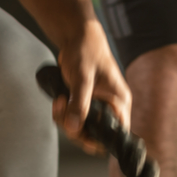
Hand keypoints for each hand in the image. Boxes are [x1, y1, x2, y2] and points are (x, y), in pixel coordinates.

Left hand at [49, 12, 131, 154]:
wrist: (76, 36)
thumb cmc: (86, 51)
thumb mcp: (83, 77)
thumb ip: (79, 103)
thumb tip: (74, 128)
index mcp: (119, 101)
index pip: (117, 134)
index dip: (99, 140)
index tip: (79, 133)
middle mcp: (111, 106)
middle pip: (96, 135)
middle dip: (75, 129)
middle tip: (63, 112)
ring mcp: (98, 105)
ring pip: (83, 128)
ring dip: (66, 121)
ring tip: (58, 103)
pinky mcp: (86, 103)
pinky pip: (75, 119)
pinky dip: (64, 115)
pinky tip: (58, 102)